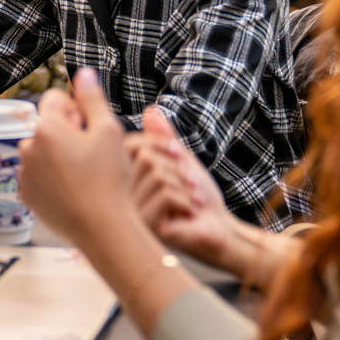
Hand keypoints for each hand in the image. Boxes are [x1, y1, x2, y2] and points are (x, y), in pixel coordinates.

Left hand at [18, 69, 138, 244]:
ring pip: (43, 151)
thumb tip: (83, 73)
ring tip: (84, 175)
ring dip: (58, 156)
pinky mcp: (26, 195)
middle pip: (48, 126)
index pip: (55, 99)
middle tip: (91, 155)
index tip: (90, 129)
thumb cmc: (108, 181)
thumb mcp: (110, 131)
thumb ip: (93, 98)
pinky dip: (52, 178)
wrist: (101, 228)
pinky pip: (38, 175)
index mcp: (46, 128)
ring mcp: (25, 173)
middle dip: (66, 134)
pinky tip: (74, 189)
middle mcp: (28, 148)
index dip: (77, 110)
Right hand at [126, 106, 238, 270]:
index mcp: (126, 177)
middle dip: (177, 166)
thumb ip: (164, 137)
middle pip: (145, 158)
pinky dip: (186, 199)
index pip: (130, 144)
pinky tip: (190, 212)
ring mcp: (131, 213)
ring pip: (157, 176)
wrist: (216, 229)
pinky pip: (164, 195)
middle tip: (192, 182)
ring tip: (193, 199)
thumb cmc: (196, 195)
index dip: (158, 142)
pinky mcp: (146, 227)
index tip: (179, 153)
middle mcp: (122, 195)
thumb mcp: (181, 160)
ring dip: (185, 185)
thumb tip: (150, 110)